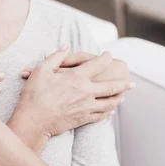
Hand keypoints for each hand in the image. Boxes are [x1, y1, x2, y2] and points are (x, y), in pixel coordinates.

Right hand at [12, 46, 133, 139]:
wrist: (34, 119)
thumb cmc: (35, 94)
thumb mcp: (42, 70)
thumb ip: (56, 56)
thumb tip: (66, 46)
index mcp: (76, 77)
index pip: (98, 64)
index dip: (105, 58)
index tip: (109, 55)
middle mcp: (86, 92)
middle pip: (111, 86)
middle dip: (123, 83)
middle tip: (131, 81)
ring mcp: (86, 107)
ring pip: (109, 103)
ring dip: (118, 98)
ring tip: (124, 95)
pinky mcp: (83, 119)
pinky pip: (101, 115)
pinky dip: (108, 112)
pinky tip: (111, 110)